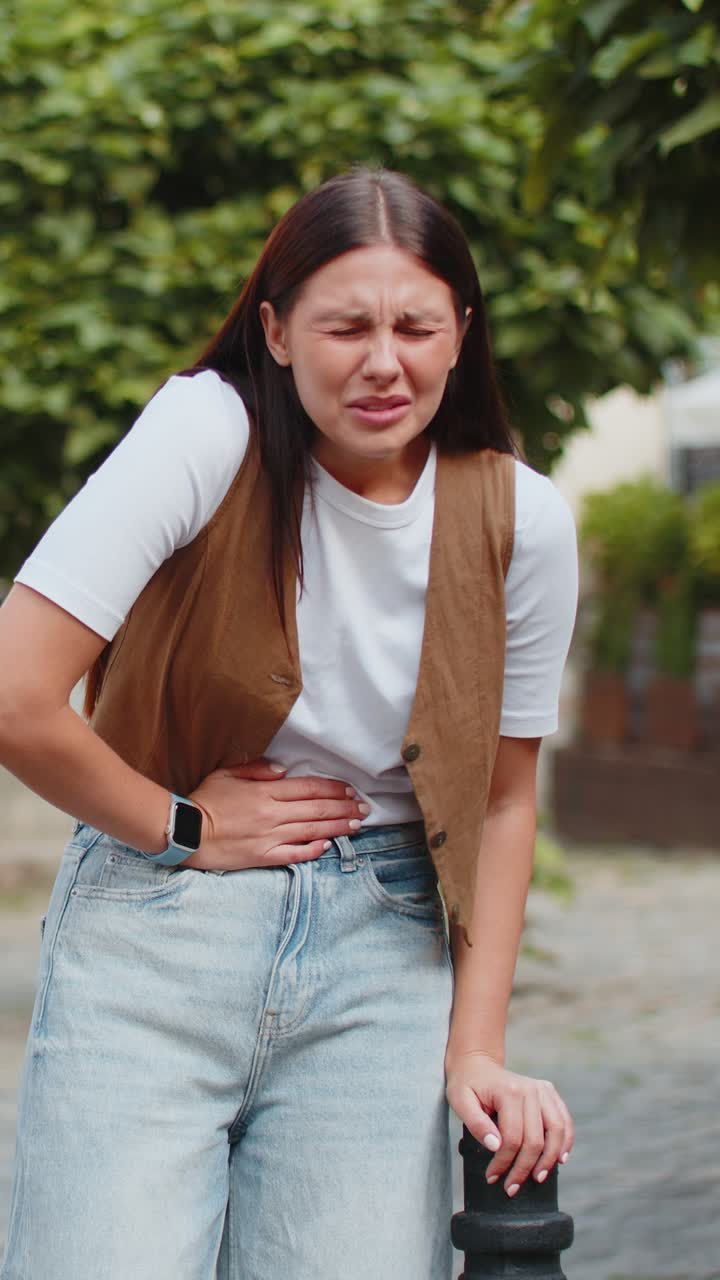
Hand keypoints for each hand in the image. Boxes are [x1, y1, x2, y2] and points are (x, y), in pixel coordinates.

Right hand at [182, 759, 368, 870]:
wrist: (185, 831)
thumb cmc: (204, 800)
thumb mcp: (227, 773)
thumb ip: (258, 769)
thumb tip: (284, 771)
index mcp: (266, 792)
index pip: (309, 788)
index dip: (333, 789)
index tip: (350, 790)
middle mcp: (273, 814)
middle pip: (317, 809)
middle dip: (344, 808)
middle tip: (364, 808)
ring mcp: (269, 837)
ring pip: (311, 830)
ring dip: (337, 827)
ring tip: (356, 825)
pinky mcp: (262, 857)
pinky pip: (293, 854)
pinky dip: (312, 850)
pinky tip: (327, 846)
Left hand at [444, 1051, 573, 1195]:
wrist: (477, 1064)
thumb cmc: (467, 1085)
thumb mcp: (460, 1102)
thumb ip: (476, 1124)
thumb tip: (495, 1146)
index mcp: (508, 1092)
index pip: (512, 1138)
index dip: (503, 1162)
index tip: (493, 1177)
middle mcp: (530, 1089)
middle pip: (535, 1139)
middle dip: (524, 1168)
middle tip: (512, 1188)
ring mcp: (542, 1089)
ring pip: (556, 1131)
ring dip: (549, 1159)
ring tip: (538, 1178)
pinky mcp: (549, 1092)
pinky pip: (564, 1120)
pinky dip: (566, 1141)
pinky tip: (560, 1158)